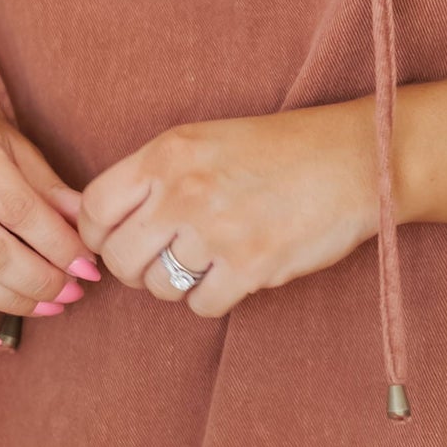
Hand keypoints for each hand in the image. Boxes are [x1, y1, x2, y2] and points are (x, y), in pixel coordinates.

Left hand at [77, 101, 379, 316]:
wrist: (354, 160)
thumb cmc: (280, 150)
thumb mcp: (204, 140)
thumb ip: (155, 176)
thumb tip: (109, 227)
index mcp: (166, 153)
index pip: (93, 209)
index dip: (97, 236)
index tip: (116, 243)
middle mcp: (183, 191)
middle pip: (119, 257)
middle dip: (135, 269)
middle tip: (161, 262)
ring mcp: (214, 230)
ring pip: (159, 287)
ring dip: (178, 285)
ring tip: (208, 263)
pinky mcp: (249, 266)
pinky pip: (201, 306)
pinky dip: (214, 298)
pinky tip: (235, 274)